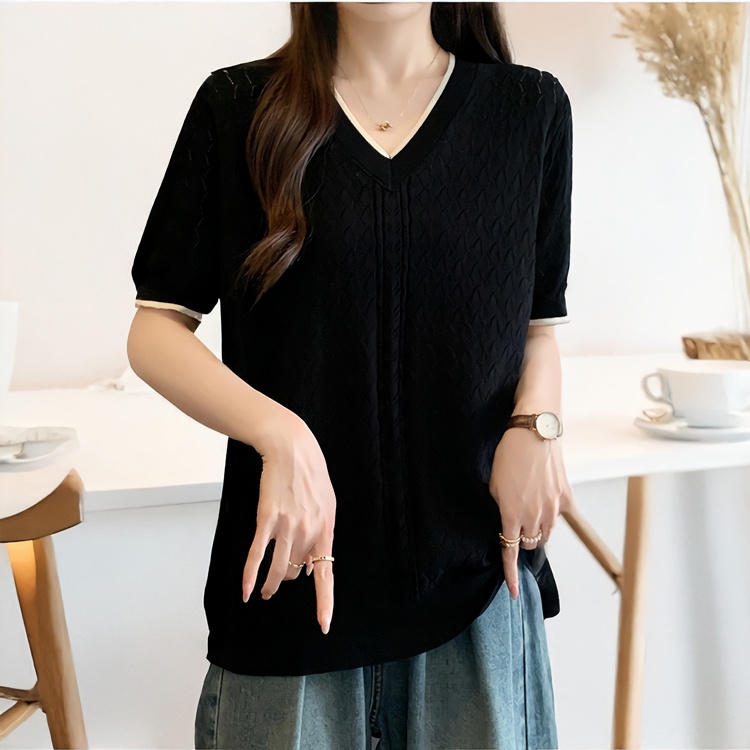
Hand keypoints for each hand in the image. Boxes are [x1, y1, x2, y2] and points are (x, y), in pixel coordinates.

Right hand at [241, 410, 336, 634]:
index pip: (326, 574)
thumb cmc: (311, 474)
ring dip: (271, 585)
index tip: (323, 625)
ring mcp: (287, 526)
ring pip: (279, 570)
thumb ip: (320, 533)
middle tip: (283, 578)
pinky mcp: (267, 519)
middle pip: (298, 571)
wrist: (292, 448)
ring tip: (265, 593)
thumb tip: (313, 564)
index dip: (324, 602)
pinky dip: (249, 575)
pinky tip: (245, 590)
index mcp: (326, 528)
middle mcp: (309, 531)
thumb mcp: (326, 503)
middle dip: (291, 577)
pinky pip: (257, 554)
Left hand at [489, 426, 573, 599]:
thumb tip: (508, 522)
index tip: (513, 592)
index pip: (509, 552)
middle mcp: (534, 516)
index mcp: (511, 515)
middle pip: (528, 543)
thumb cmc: (508, 455)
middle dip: (521, 537)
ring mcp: (554, 509)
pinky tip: (545, 497)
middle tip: (516, 519)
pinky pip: (560, 518)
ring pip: (546, 533)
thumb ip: (502, 509)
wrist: (534, 434)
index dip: (510, 574)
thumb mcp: (494, 485)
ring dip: (537, 528)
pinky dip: (552, 514)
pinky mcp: (567, 499)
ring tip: (530, 507)